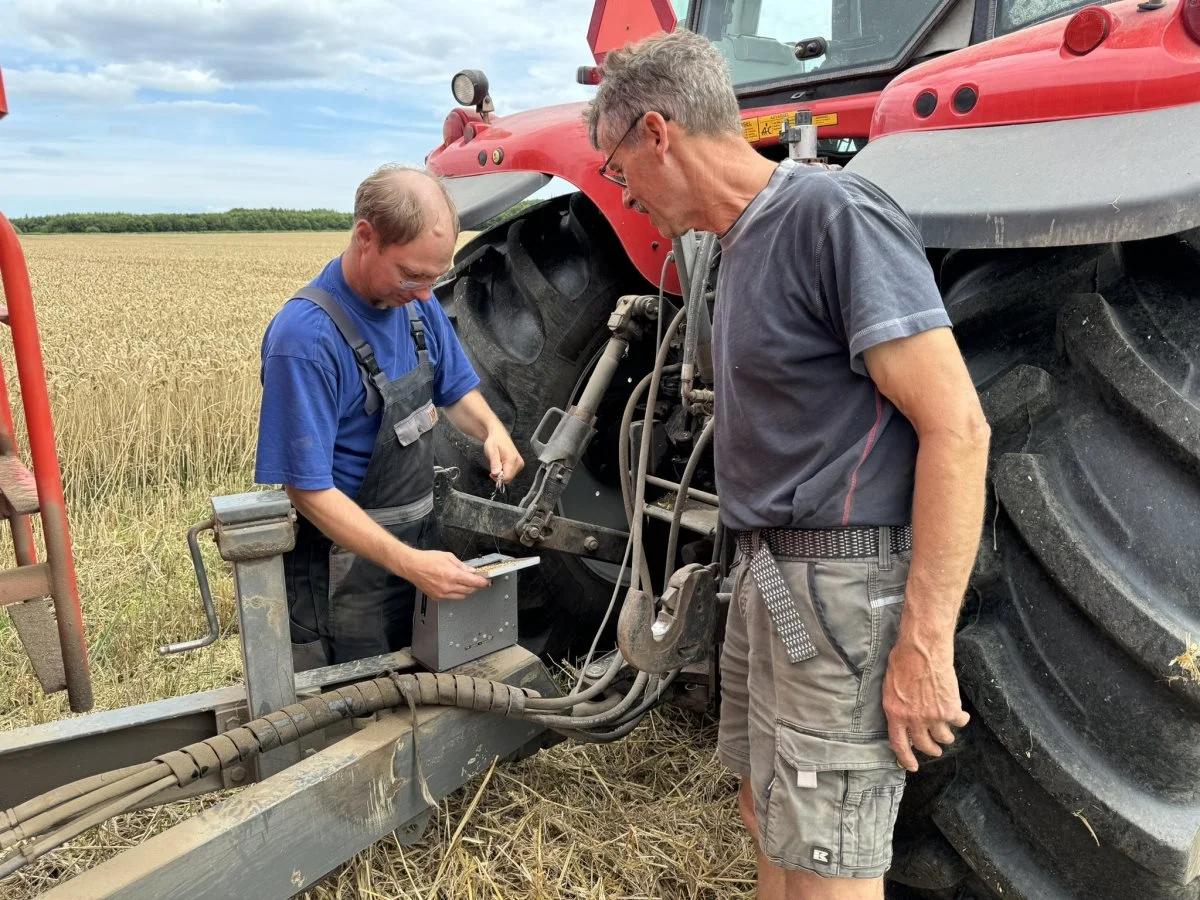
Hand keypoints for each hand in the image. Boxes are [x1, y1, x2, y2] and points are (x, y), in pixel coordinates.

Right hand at [403, 550, 489, 600]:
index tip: (486, 581)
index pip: (473, 582)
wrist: (412, 566)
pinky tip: (454, 586)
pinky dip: (456, 593)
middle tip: (478, 581)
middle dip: (476, 586)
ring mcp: (442, 594)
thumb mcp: (448, 557)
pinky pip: (451, 598)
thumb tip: (471, 571)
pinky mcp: (436, 597)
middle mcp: (448, 586)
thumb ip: (461, 565)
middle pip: (469, 590)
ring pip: (462, 596)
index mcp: (452, 575)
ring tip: (466, 583)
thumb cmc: (427, 559)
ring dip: (467, 591)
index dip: (482, 582)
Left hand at [483, 429, 523, 486]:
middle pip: (509, 478)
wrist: (499, 435)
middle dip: (499, 476)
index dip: (498, 478)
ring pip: (510, 477)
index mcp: (512, 459)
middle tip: (493, 467)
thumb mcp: (491, 451)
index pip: (507, 478)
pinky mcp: (520, 464)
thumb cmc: (494, 442)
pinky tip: (502, 464)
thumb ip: (494, 463)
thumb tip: (496, 474)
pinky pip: (511, 474)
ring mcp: (520, 464)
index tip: (492, 472)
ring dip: (502, 474)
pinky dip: (505, 471)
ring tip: (498, 464)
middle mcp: (518, 463)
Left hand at [882, 631, 969, 771]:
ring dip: (946, 736)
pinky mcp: (950, 709)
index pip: (899, 744)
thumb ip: (897, 706)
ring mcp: (933, 716)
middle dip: (931, 749)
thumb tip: (903, 718)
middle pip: (925, 745)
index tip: (913, 766)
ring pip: (944, 738)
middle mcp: (914, 720)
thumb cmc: (902, 661)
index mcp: (895, 714)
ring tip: (948, 731)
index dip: (906, 758)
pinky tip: (961, 715)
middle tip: (935, 749)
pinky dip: (961, 719)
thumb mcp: (890, 687)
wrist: (922, 649)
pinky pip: (959, 722)